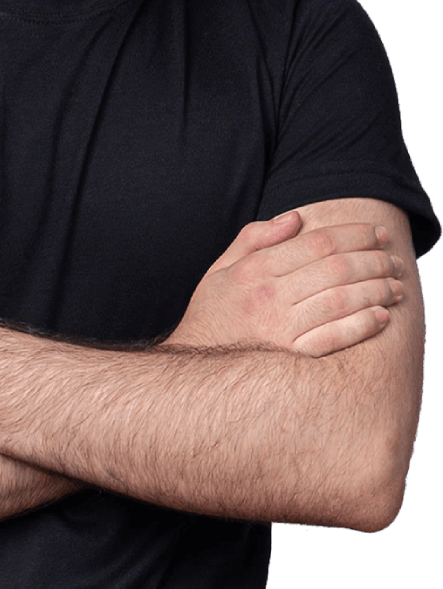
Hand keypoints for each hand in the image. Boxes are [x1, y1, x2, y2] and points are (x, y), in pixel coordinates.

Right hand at [167, 210, 403, 356]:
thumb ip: (255, 238)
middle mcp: (270, 296)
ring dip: (376, 290)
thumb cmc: (211, 315)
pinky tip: (381, 316)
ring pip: (341, 300)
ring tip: (396, 286)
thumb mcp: (221, 268)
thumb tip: (295, 217)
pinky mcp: (290, 357)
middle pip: (335, 269)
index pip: (317, 243)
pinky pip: (334, 338)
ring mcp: (281, 328)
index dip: (354, 235)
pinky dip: (361, 325)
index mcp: (256, 269)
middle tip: (393, 259)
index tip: (376, 233)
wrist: (192, 370)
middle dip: (373, 260)